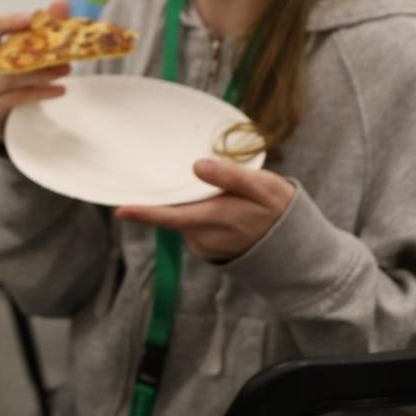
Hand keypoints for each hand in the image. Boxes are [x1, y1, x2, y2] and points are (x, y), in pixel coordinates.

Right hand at [0, 0, 69, 140]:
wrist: (9, 117)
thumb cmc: (19, 79)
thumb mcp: (30, 55)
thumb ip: (44, 28)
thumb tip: (60, 3)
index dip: (6, 23)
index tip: (31, 19)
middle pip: (0, 57)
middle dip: (34, 54)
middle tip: (64, 53)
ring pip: (9, 79)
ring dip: (41, 75)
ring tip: (65, 71)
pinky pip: (14, 98)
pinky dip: (39, 93)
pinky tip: (60, 90)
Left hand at [115, 159, 295, 261]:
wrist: (295, 250)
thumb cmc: (280, 211)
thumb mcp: (265, 187)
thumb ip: (231, 177)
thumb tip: (198, 166)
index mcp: (216, 218)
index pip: (172, 216)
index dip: (144, 213)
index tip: (120, 211)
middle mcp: (204, 236)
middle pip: (174, 211)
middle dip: (174, 195)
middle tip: (196, 181)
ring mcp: (203, 245)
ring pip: (183, 216)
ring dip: (192, 203)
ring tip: (225, 199)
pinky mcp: (204, 249)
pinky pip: (191, 226)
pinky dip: (198, 214)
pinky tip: (220, 209)